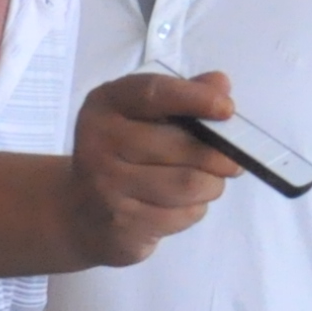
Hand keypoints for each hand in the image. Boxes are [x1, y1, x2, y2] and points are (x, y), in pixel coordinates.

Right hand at [64, 70, 238, 266]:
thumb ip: (183, 96)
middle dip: (218, 156)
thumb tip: (221, 84)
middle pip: (182, 146)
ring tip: (207, 183)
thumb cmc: (122, 154)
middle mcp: (98, 143)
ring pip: (188, 184)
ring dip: (212, 185)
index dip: (195, 99)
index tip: (227, 109)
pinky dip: (195, 209)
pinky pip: (182, 215)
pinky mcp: (122, 226)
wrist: (80, 214)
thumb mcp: (143, 116)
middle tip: (231, 161)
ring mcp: (106, 188)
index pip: (153, 93)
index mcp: (105, 105)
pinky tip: (180, 205)